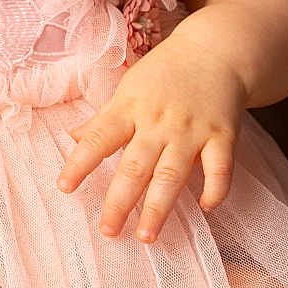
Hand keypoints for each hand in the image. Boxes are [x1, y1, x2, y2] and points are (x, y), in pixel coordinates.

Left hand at [55, 35, 246, 242]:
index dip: (80, 163)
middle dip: (120, 201)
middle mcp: (159, 121)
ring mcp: (192, 129)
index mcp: (131, 107)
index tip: (64, 187)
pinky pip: (220, 168)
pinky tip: (205, 208)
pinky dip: (215, 189)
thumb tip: (73, 137)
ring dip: (159, 207)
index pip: (100, 138)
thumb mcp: (129, 87)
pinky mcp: (223, 135)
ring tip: (146, 236)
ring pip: (172, 173)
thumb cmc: (165, 72)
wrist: (214, 51)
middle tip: (107, 231)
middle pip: (135, 165)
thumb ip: (104, 117)